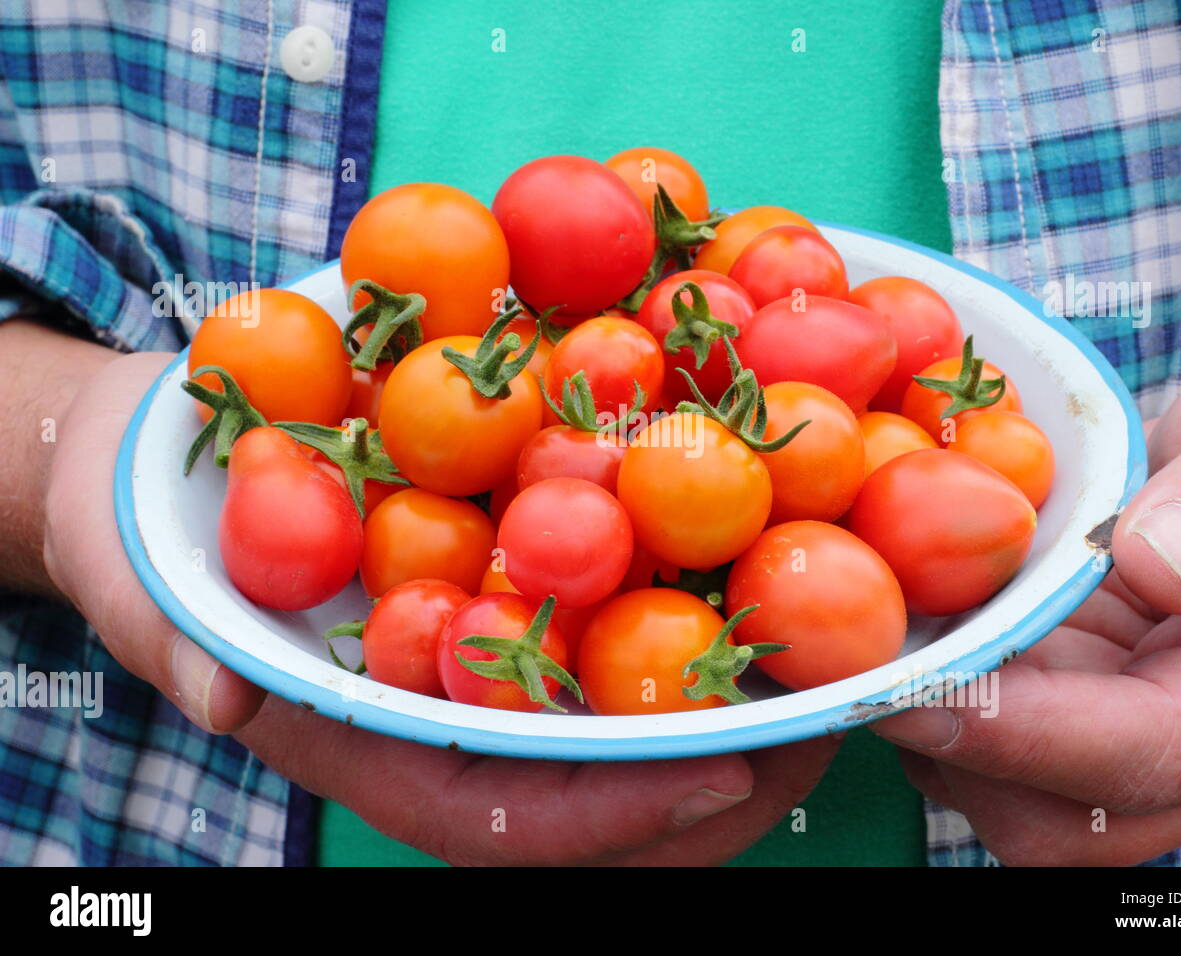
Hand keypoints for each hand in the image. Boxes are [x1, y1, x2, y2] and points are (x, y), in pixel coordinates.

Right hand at [45, 347, 838, 864]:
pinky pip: (627, 625)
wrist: (192, 462)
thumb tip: (232, 691)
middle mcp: (462, 720)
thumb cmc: (175, 534)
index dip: (612, 815)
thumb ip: (196, 646)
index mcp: (385, 743)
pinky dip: (708, 615)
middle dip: (722, 782)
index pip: (503, 817)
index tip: (724, 778)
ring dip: (742, 707)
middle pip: (605, 791)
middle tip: (831, 735)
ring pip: (634, 722)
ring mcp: (502, 663)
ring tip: (842, 669)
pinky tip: (776, 566)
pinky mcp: (527, 595)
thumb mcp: (169, 587)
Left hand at [872, 326, 1180, 864]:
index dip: (1020, 736)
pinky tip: (891, 615)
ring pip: (1010, 786)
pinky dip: (936, 683)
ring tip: (862, 638)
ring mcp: (1130, 721)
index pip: (1149, 754)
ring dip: (929, 724)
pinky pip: (993, 721)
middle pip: (1065, 817)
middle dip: (954, 754)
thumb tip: (1159, 567)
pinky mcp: (1076, 690)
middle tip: (859, 666)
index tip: (911, 695)